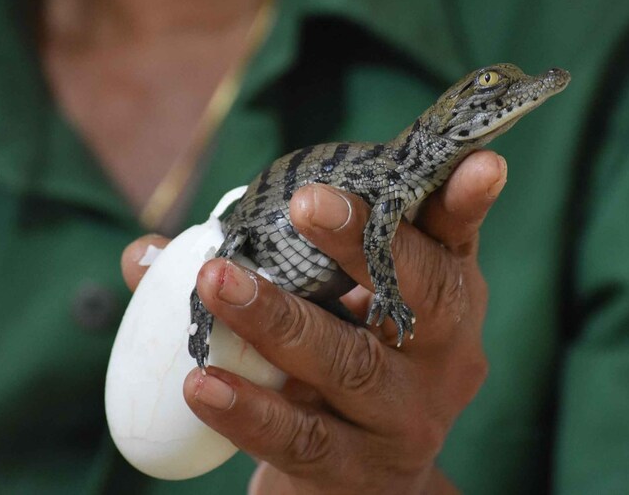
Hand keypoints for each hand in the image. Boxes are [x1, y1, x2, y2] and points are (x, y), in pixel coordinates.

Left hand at [121, 150, 506, 493]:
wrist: (361, 475)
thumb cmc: (342, 357)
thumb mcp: (327, 305)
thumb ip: (259, 266)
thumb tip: (147, 254)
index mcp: (444, 292)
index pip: (457, 237)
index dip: (466, 199)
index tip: (481, 163)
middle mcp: (446, 351)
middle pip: (418, 293)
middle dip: (362, 243)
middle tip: (306, 202)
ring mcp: (410, 415)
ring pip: (351, 363)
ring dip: (280, 321)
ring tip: (216, 282)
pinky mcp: (365, 469)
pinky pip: (305, 438)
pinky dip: (251, 410)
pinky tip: (201, 384)